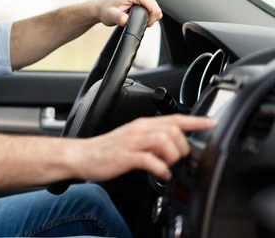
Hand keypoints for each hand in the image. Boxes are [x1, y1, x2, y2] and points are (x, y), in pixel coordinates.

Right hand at [71, 115, 216, 181]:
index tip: (212, 123)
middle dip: (183, 146)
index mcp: (142, 125)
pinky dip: (161, 169)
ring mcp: (131, 143)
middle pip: (173, 130)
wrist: (82, 155)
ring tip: (168, 166)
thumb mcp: (133, 140)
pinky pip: (150, 160)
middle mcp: (138, 130)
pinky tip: (161, 174)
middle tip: (179, 159)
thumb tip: (174, 147)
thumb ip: (152, 141)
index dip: (195, 121)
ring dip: (173, 156)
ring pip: (164, 141)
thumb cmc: (107, 150)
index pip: (174, 118)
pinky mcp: (124, 157)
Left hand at [97, 0, 161, 26]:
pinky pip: (153, 9)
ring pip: (156, 10)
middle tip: (133, 20)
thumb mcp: (111, 16)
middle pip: (157, 10)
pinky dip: (146, 15)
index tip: (139, 24)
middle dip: (148, 19)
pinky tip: (135, 14)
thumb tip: (125, 20)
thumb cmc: (106, 10)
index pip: (155, 9)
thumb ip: (118, 18)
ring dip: (147, 17)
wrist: (102, 7)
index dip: (150, 20)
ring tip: (132, 16)